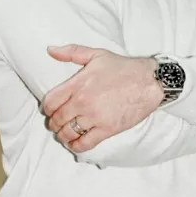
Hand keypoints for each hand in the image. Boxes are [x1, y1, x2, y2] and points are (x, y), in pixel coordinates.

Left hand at [42, 46, 163, 150]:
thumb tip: (50, 50)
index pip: (50, 102)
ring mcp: (94, 117)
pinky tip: (75, 144)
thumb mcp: (96, 54)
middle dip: (53, 124)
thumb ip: (71, 52)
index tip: (49, 111)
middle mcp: (83, 102)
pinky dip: (76, 146)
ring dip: (63, 136)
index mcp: (78, 84)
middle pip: (58, 120)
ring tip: (64, 135)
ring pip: (68, 133)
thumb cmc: (123, 68)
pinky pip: (85, 143)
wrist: (148, 82)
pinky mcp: (107, 129)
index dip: (47, 109)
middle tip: (55, 125)